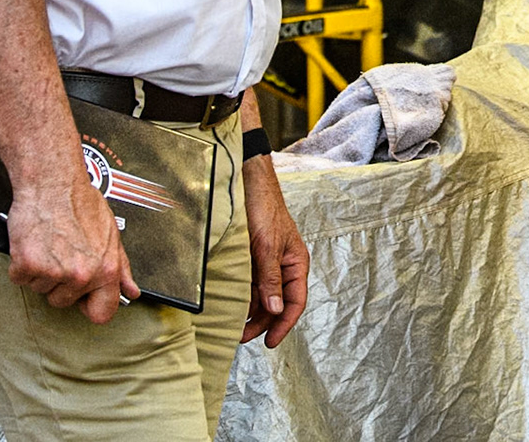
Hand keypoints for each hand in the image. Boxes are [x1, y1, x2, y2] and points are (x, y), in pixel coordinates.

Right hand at [5, 175, 138, 322]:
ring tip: (50, 245)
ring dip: (42, 271)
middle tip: (63, 253)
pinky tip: (34, 245)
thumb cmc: (80, 203)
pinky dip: (22, 264)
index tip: (85, 298)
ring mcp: (54, 272)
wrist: (53, 183)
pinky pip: (20, 279)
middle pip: (64, 301)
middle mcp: (82, 274)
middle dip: (61, 282)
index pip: (102, 314)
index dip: (91, 306)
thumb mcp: (111, 233)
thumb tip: (131, 290)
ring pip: (41, 290)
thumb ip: (121, 267)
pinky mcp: (28, 266)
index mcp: (106, 269)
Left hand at [241, 155, 307, 346]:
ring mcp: (267, 263)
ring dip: (251, 312)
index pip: (295, 302)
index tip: (269, 342)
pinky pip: (250, 285)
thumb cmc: (265, 210)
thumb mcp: (268, 248)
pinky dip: (243, 297)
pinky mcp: (252, 258)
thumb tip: (275, 310)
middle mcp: (283, 266)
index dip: (284, 324)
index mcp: (296, 263)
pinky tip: (232, 305)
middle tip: (242, 337)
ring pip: (263, 296)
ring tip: (235, 326)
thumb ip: (271, 279)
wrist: (248, 185)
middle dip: (263, 322)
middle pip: (278, 303)